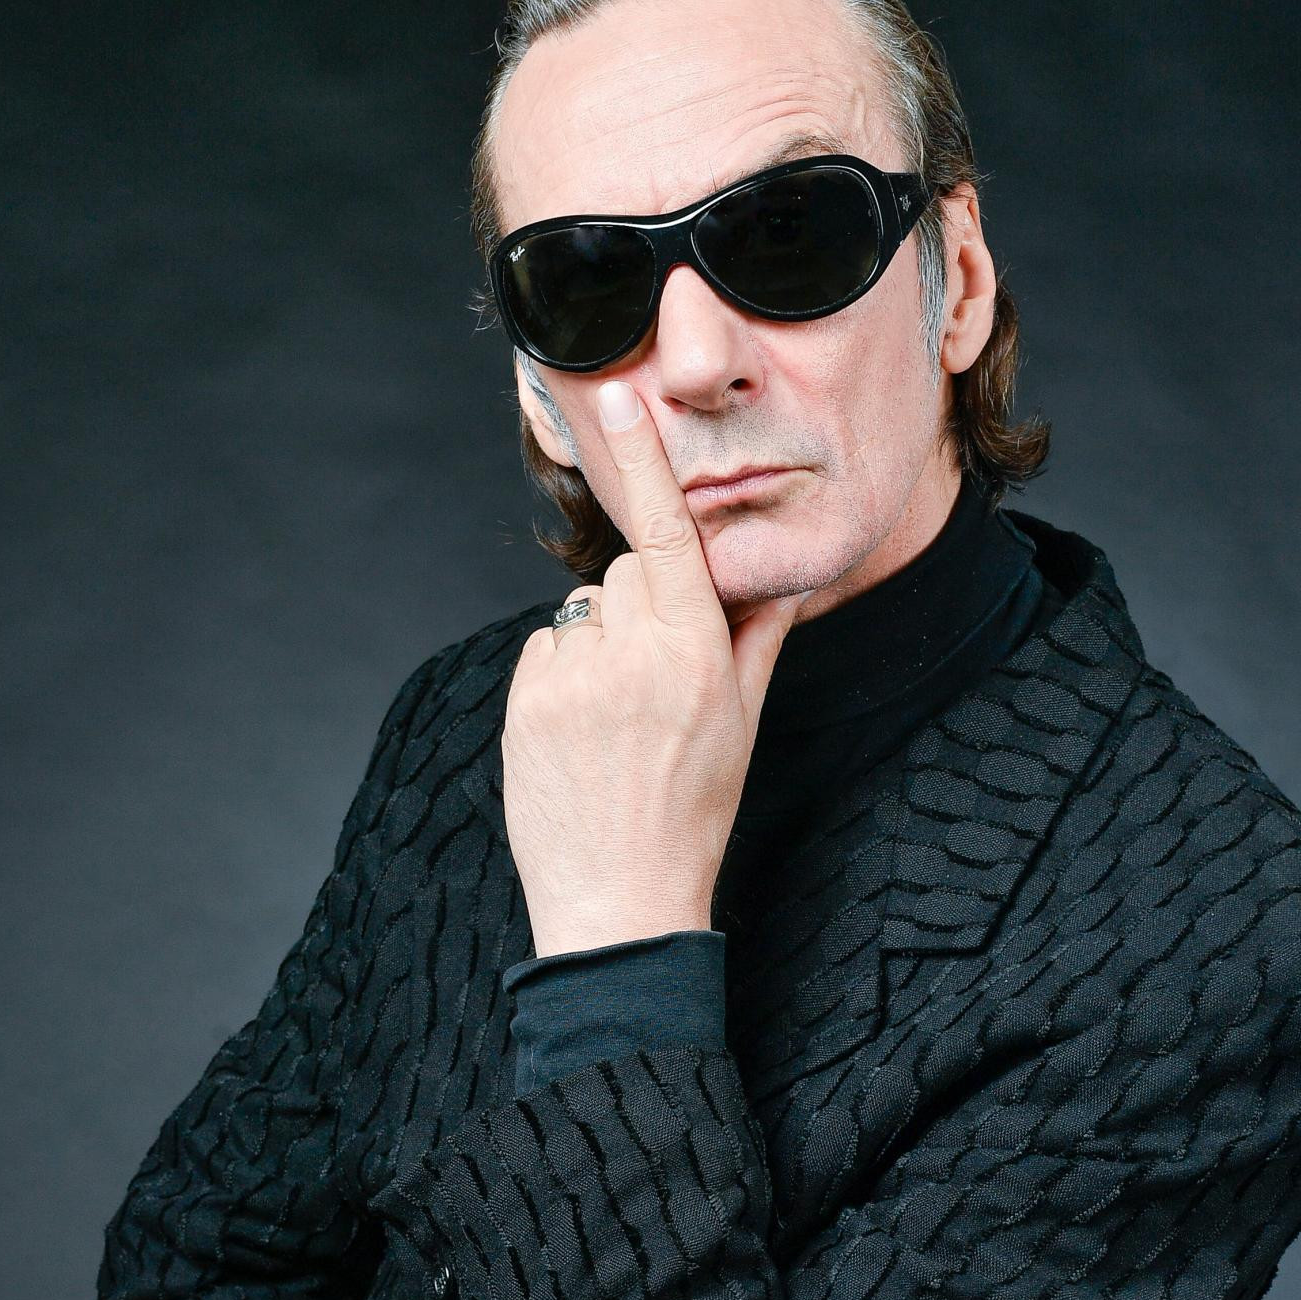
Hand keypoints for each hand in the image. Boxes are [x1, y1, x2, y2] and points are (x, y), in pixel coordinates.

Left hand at [500, 380, 798, 957]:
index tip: (621, 400)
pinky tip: (581, 732)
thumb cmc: (693, 814)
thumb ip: (754, 640)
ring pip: (583, 610)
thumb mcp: (742, 725)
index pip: (669, 536)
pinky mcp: (524, 702)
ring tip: (616, 719)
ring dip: (600, 644)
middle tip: (658, 680)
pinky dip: (562, 675)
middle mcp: (630, 657)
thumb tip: (776, 579)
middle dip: (644, 605)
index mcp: (695, 655)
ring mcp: (571, 680)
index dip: (645, 463)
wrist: (621, 899)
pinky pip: (545, 649)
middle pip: (628, 572)